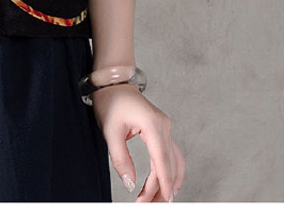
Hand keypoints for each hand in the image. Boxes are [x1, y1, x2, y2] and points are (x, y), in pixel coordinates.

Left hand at [90, 83, 184, 201]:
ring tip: (156, 200)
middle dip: (161, 188)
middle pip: (168, 164)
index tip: (165, 201)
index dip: (163, 184)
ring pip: (174, 161)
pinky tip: (165, 184)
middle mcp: (164, 126)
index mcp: (152, 124)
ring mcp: (165, 127)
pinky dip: (169, 171)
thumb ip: (119, 159)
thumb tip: (130, 184)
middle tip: (147, 204)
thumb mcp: (110, 131)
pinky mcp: (162, 130)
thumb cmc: (111, 102)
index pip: (161, 160)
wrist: (114, 83)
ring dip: (168, 182)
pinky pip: (171, 154)